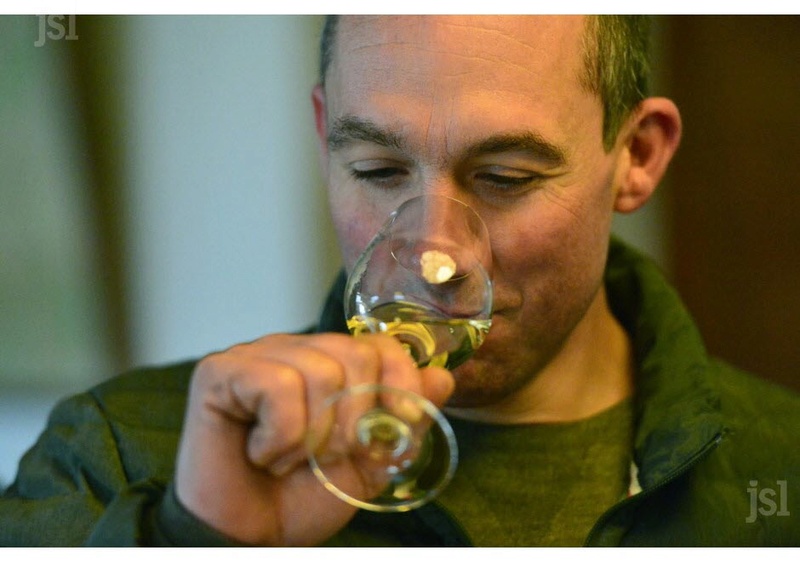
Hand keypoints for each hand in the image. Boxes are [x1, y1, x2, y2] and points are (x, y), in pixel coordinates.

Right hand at [174, 332, 453, 545]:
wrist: (250, 538)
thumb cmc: (304, 496)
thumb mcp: (371, 463)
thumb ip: (405, 421)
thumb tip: (443, 377)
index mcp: (330, 363)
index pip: (381, 345)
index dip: (401, 383)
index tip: (402, 424)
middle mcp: (294, 350)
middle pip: (354, 355)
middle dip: (354, 422)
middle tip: (330, 456)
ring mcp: (255, 355)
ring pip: (318, 371)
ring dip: (314, 435)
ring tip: (293, 459)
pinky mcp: (220, 371)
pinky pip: (276, 385)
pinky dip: (280, 435)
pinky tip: (263, 453)